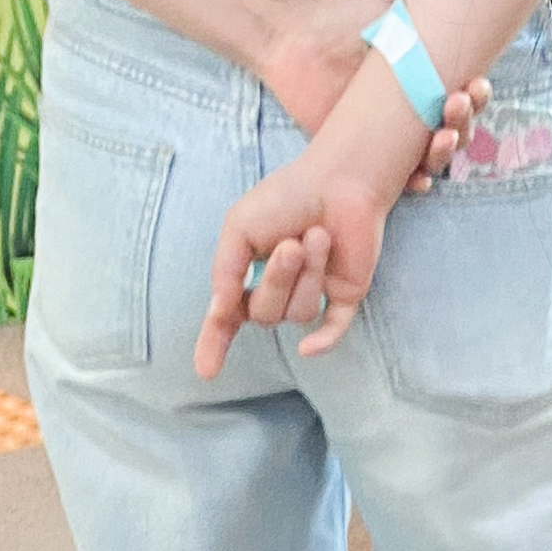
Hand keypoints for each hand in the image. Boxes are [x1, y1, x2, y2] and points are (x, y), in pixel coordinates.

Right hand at [193, 69, 437, 377]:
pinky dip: (322, 341)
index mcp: (249, 274)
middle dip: (278, 279)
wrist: (340, 179)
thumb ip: (225, 270)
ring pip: (300, 313)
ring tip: (320, 236)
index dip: (214, 342)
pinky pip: (332, 330)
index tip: (206, 372)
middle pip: (267, 314)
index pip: (228, 317)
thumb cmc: (287, 195)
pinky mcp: (345, 295)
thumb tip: (221, 313)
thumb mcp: (240, 226)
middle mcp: (279, 289)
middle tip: (292, 242)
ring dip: (308, 274)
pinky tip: (308, 349)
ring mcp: (313, 294)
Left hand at [257, 0, 492, 191]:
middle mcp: (412, 112)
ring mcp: (390, 139)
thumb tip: (458, 14)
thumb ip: (423, 20)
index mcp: (424, 81)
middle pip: (452, 129)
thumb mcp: (389, 14)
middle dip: (463, 122)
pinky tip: (421, 180)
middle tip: (458, 105)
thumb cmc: (340, 21)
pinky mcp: (364, 159)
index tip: (477, 86)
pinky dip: (414, 183)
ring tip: (443, 138)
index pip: (461, 97)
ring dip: (444, 152)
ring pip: (430, 156)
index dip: (475, 97)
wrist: (293, 39)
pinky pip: (397, 181)